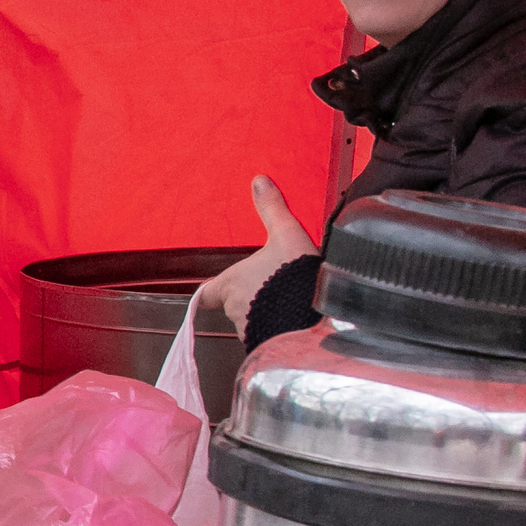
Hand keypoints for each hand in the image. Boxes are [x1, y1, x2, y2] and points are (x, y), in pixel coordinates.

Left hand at [195, 175, 319, 334]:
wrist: (318, 316)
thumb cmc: (295, 277)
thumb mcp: (287, 234)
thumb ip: (272, 209)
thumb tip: (259, 182)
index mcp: (230, 284)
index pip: (208, 292)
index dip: (213, 290)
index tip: (216, 289)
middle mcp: (234, 309)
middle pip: (234, 304)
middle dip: (251, 297)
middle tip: (273, 286)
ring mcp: (249, 330)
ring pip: (252, 321)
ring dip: (265, 312)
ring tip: (289, 301)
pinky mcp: (268, 344)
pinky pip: (268, 335)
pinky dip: (278, 328)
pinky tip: (297, 318)